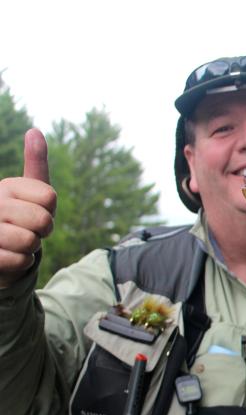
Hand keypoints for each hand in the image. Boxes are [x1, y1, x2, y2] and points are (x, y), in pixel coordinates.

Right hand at [0, 129, 54, 288]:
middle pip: (42, 220)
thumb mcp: (30, 191)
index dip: (50, 210)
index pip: (49, 197)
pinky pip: (20, 260)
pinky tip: (7, 255)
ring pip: (30, 242)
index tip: (36, 211)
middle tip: (28, 229)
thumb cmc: (19, 217)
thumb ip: (35, 163)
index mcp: (5, 187)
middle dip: (43, 231)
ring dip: (30, 248)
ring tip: (15, 242)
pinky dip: (20, 262)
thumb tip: (35, 130)